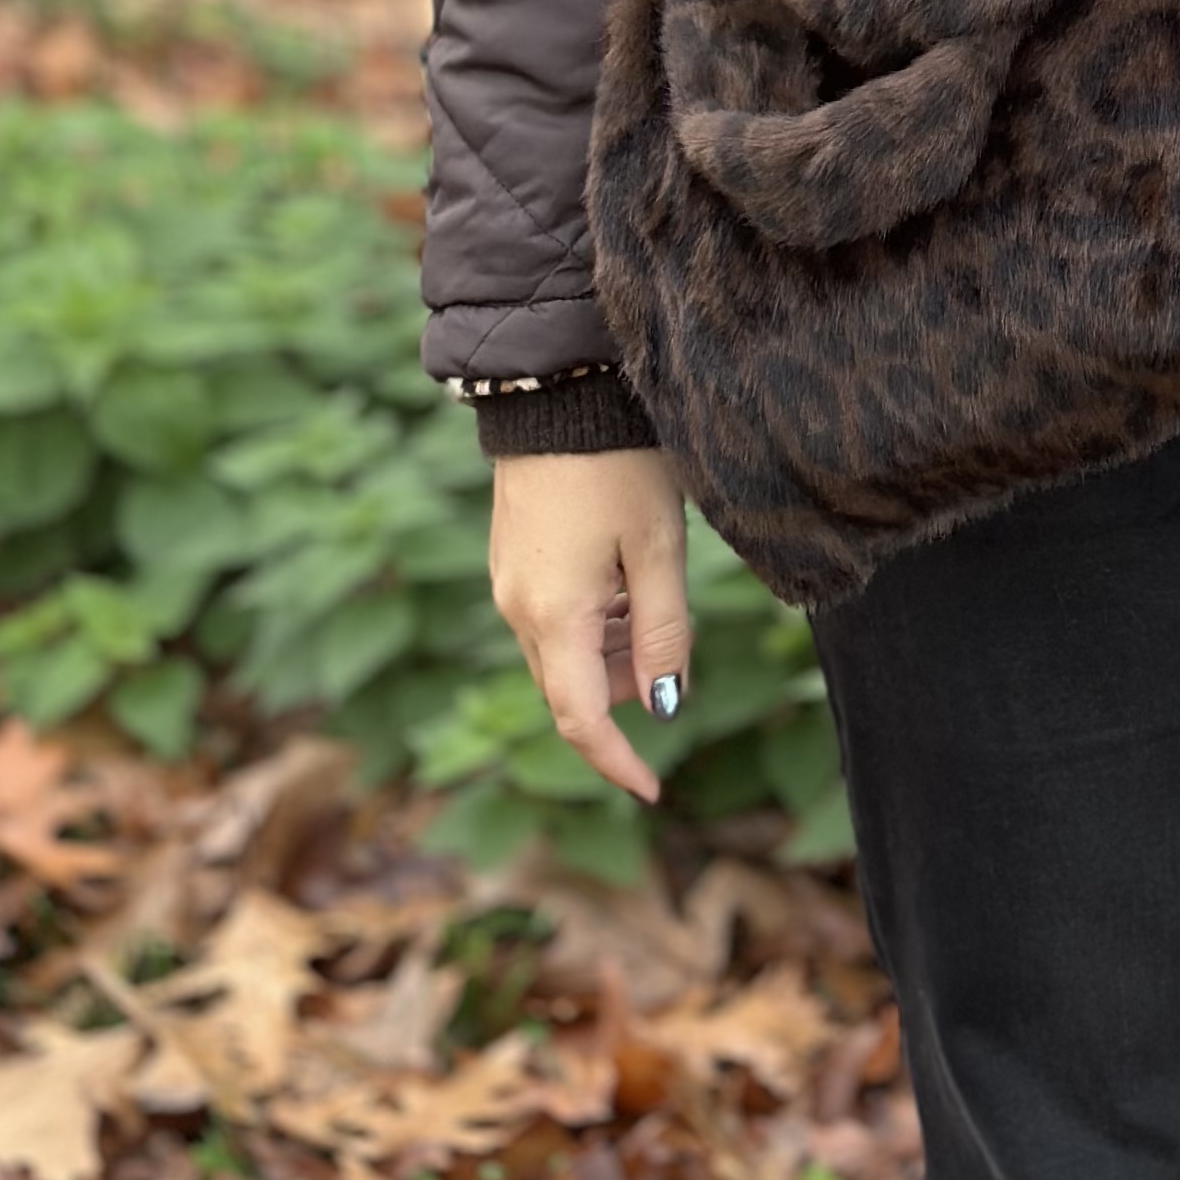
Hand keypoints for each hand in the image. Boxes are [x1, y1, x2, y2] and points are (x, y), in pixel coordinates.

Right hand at [488, 447, 693, 801]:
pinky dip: (591, 625)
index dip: (616, 762)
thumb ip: (662, 632)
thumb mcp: (658, 548)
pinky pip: (550, 617)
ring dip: (608, 658)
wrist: (558, 390)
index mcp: (553, 616)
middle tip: (671, 667)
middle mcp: (518, 609)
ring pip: (560, 652)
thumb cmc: (618, 465)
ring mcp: (508, 581)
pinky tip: (626, 587)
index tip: (653, 790)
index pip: (580, 720)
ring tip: (657, 611)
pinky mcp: (511, 556)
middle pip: (569, 689)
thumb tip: (663, 706)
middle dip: (621, 698)